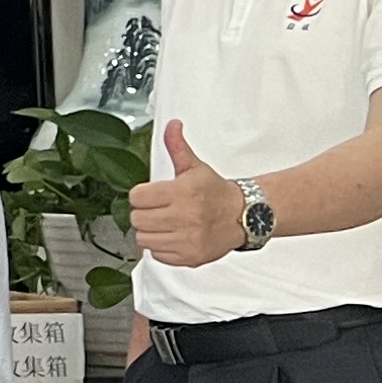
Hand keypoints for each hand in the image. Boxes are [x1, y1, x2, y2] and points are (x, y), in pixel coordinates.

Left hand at [128, 117, 247, 268]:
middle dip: (144, 213)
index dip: (141, 195)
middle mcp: (184, 217)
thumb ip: (177, 147)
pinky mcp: (190, 257)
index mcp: (181, 193)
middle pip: (137, 219)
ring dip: (151, 232)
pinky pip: (158, 256)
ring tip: (165, 223)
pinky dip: (161, 248)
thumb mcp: (195, 166)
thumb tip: (172, 125)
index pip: (137, 197)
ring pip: (144, 239)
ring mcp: (187, 239)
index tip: (151, 195)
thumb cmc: (216, 191)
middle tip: (158, 210)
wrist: (244, 216)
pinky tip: (173, 236)